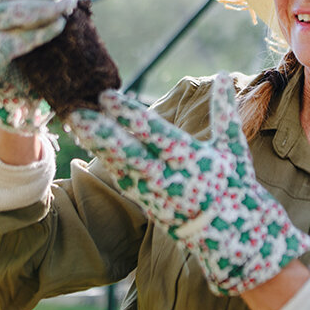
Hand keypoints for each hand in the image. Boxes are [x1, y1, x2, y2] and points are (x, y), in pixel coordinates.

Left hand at [67, 73, 309, 294]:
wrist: (233, 236)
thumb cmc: (235, 186)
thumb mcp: (233, 148)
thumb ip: (224, 111)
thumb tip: (222, 73)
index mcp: (194, 162)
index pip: (156, 135)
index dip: (130, 116)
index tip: (107, 97)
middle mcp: (171, 179)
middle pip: (130, 155)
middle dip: (103, 134)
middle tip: (78, 113)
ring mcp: (155, 194)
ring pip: (120, 166)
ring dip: (96, 145)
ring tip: (74, 122)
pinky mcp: (147, 203)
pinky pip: (122, 178)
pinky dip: (105, 159)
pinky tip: (86, 140)